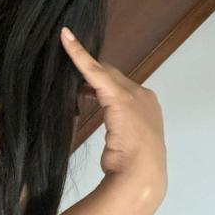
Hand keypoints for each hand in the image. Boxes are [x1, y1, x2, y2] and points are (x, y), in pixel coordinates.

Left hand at [60, 26, 166, 194]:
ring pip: (103, 72)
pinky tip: (66, 39)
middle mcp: (143, 96)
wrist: (141, 175)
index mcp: (148, 108)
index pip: (121, 88)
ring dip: (86, 68)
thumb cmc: (132, 169)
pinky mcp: (116, 94)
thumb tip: (114, 131)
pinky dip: (78, 54)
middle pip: (113, 77)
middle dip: (94, 75)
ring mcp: (132, 94)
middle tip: (72, 77)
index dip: (103, 83)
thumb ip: (119, 131)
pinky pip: (93, 69)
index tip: (89, 84)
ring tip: (66, 56)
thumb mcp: (126, 146)